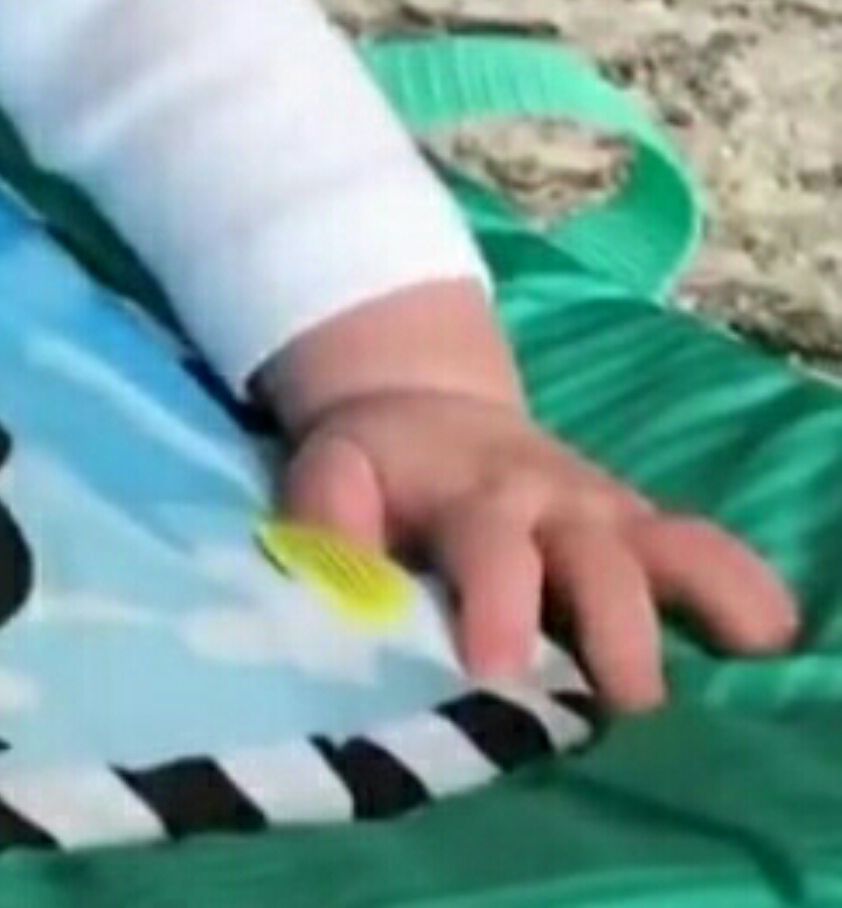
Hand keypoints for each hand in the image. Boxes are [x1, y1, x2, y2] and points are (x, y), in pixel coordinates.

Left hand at [282, 388, 797, 709]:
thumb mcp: (334, 468)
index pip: (490, 548)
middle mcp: (550, 501)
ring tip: (741, 658)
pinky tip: (772, 635)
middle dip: (613, 629)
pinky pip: (706, 551)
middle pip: (596, 563)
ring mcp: (606, 515)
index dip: (496, 605)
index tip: (495, 668)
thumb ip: (328, 516)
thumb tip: (332, 574)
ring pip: (666, 550)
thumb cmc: (380, 465)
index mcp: (470, 495)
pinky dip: (742, 587)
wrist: (426, 402)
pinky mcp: (642, 530)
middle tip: (624, 699)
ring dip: (704, 602)